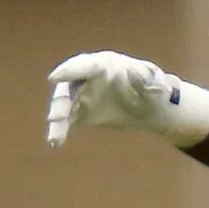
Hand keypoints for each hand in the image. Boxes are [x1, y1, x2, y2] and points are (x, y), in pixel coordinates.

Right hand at [47, 50, 208, 148]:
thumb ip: (144, 77)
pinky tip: (56, 143)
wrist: (152, 108)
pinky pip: (68, 120)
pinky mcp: (82, 112)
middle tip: (55, 117)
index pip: (84, 66)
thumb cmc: (153, 89)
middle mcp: (88, 78)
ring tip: (55, 138)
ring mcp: (83, 94)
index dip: (69, 71)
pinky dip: (61, 130)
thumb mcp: (154, 82)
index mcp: (104, 64)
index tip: (54, 78)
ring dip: (58, 120)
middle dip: (61, 102)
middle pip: (69, 87)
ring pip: (65, 105)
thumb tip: (132, 70)